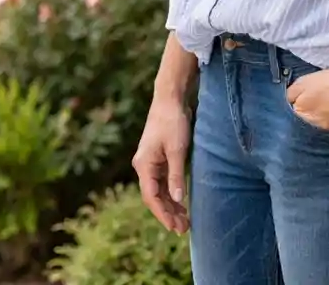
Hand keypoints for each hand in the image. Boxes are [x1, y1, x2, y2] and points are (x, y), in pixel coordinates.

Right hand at [131, 96, 191, 233]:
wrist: (170, 99)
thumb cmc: (172, 122)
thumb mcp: (177, 150)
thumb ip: (176, 176)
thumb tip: (177, 200)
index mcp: (144, 165)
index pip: (151, 197)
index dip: (162, 214)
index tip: (174, 227)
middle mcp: (144, 166)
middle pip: (154, 197)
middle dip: (168, 214)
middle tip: (184, 229)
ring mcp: (150, 163)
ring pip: (159, 191)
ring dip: (171, 206)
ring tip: (185, 221)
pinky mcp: (158, 159)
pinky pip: (163, 182)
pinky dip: (172, 194)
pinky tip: (182, 204)